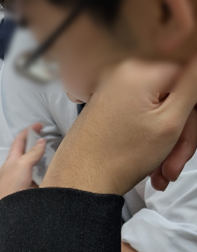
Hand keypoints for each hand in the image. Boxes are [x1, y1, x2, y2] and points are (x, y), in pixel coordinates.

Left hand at [0, 124, 45, 224]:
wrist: (6, 210)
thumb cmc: (9, 188)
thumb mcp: (21, 165)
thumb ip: (31, 153)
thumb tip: (41, 141)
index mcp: (12, 160)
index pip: (19, 141)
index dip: (29, 131)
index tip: (40, 124)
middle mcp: (16, 169)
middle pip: (27, 152)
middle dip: (37, 144)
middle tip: (50, 138)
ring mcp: (23, 179)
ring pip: (34, 165)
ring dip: (44, 159)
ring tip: (57, 153)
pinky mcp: (29, 190)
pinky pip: (41, 177)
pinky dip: (48, 172)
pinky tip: (55, 172)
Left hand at [43, 57, 196, 195]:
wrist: (78, 182)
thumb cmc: (119, 158)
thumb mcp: (170, 121)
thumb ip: (192, 83)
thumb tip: (195, 56)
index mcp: (141, 70)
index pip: (189, 76)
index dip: (194, 112)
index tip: (191, 132)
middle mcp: (124, 73)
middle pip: (174, 97)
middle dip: (182, 135)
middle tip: (176, 164)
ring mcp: (113, 89)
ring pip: (160, 111)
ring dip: (168, 144)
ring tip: (163, 172)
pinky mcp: (107, 105)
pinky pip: (141, 116)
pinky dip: (151, 141)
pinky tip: (152, 167)